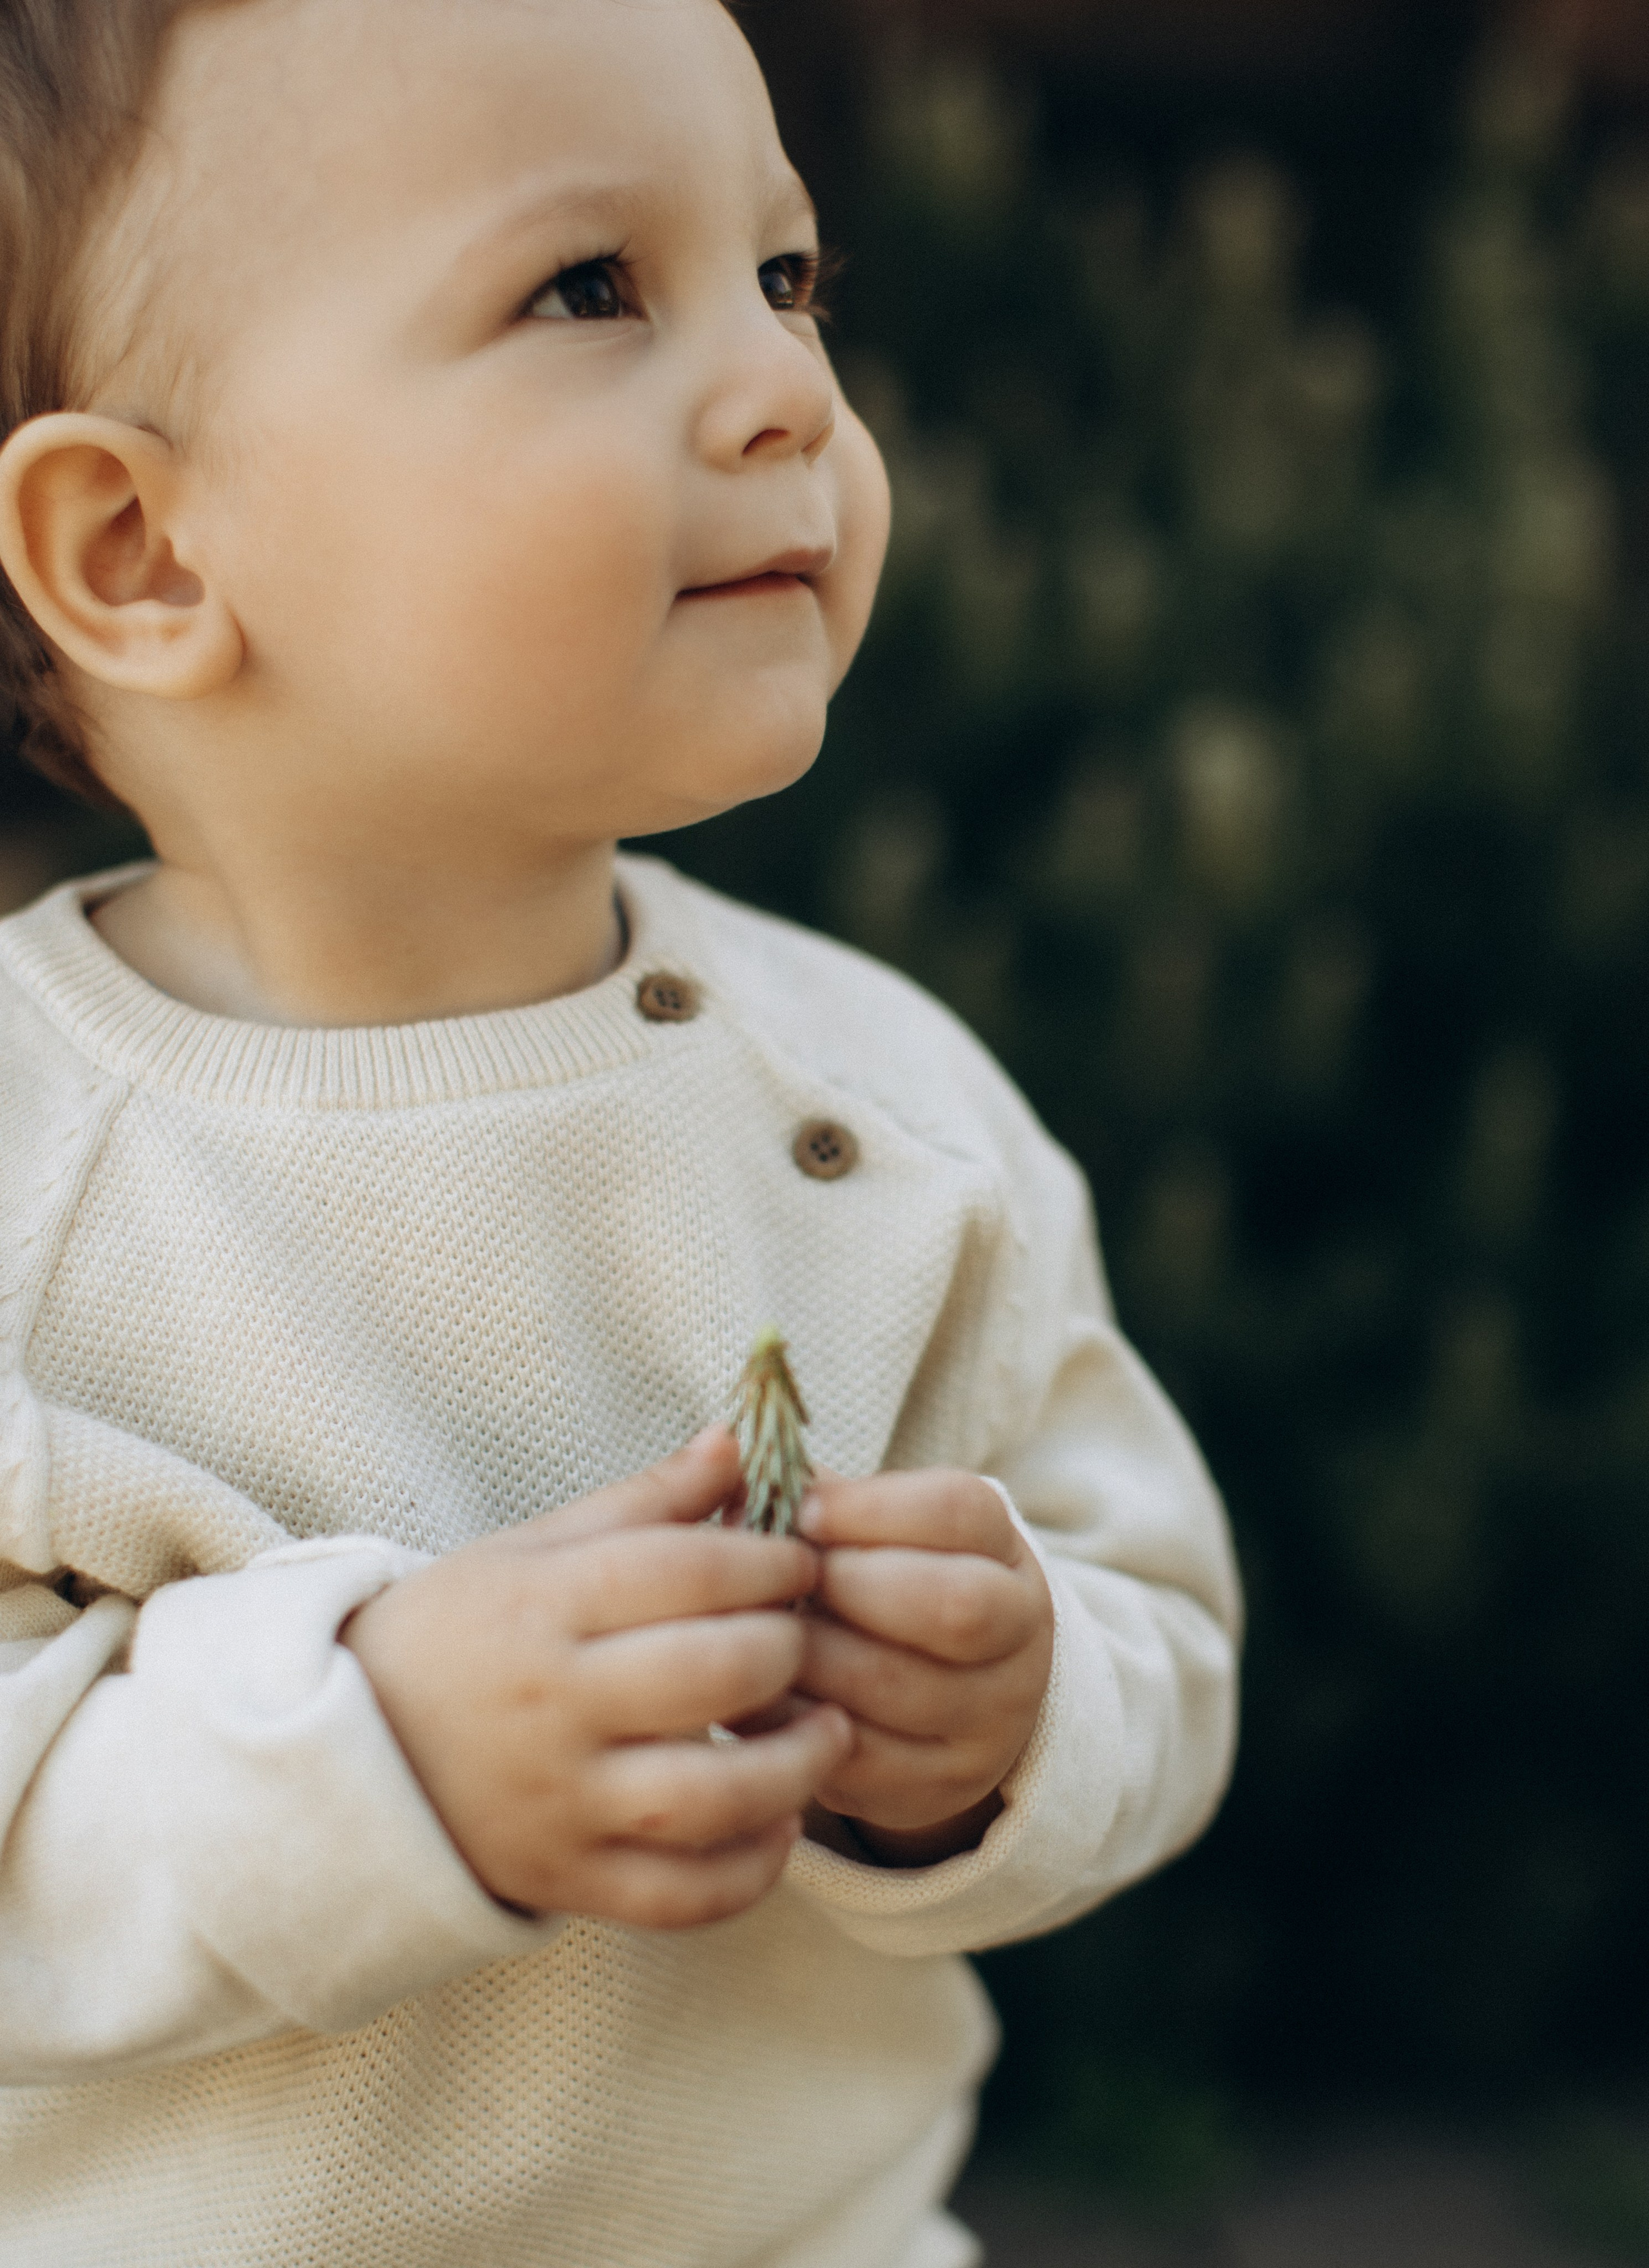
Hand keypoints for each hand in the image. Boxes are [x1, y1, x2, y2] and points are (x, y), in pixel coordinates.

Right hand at [342, 1429, 850, 1926]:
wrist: (349, 1755)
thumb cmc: (458, 1634)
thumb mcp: (530, 1550)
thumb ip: (644, 1501)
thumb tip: (737, 1445)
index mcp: (540, 1607)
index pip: (682, 1571)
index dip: (765, 1559)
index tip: (799, 1560)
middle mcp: (550, 1708)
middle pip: (707, 1675)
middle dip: (785, 1649)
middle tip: (806, 1637)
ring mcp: (559, 1804)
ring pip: (706, 1797)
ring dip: (794, 1766)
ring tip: (829, 1729)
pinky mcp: (567, 1881)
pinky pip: (679, 1896)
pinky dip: (748, 1871)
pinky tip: (781, 1823)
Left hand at [789, 1471, 1054, 1867]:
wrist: (950, 1696)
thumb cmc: (887, 1585)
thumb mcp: (879, 1532)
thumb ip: (818, 1496)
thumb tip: (731, 1460)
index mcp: (1003, 1551)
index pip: (959, 1511)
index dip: (874, 1507)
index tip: (804, 1509)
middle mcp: (1018, 1635)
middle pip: (952, 1606)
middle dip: (850, 1587)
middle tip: (783, 1583)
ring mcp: (990, 1718)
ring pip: (900, 1690)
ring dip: (810, 1657)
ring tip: (751, 1633)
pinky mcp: (941, 1785)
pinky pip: (862, 1759)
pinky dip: (794, 1724)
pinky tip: (753, 1696)